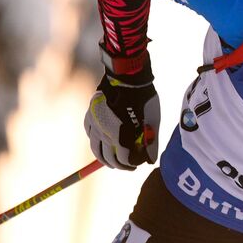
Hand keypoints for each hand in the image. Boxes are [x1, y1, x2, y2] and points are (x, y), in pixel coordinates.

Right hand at [84, 46, 160, 169]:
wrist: (128, 77)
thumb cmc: (145, 98)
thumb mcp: (153, 121)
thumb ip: (152, 142)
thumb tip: (151, 160)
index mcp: (120, 137)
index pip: (123, 160)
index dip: (131, 164)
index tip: (137, 164)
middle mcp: (105, 133)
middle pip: (108, 158)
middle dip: (118, 165)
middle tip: (127, 165)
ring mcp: (96, 124)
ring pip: (95, 149)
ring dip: (104, 157)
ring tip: (112, 160)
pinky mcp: (91, 115)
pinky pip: (90, 133)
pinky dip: (96, 140)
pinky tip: (103, 141)